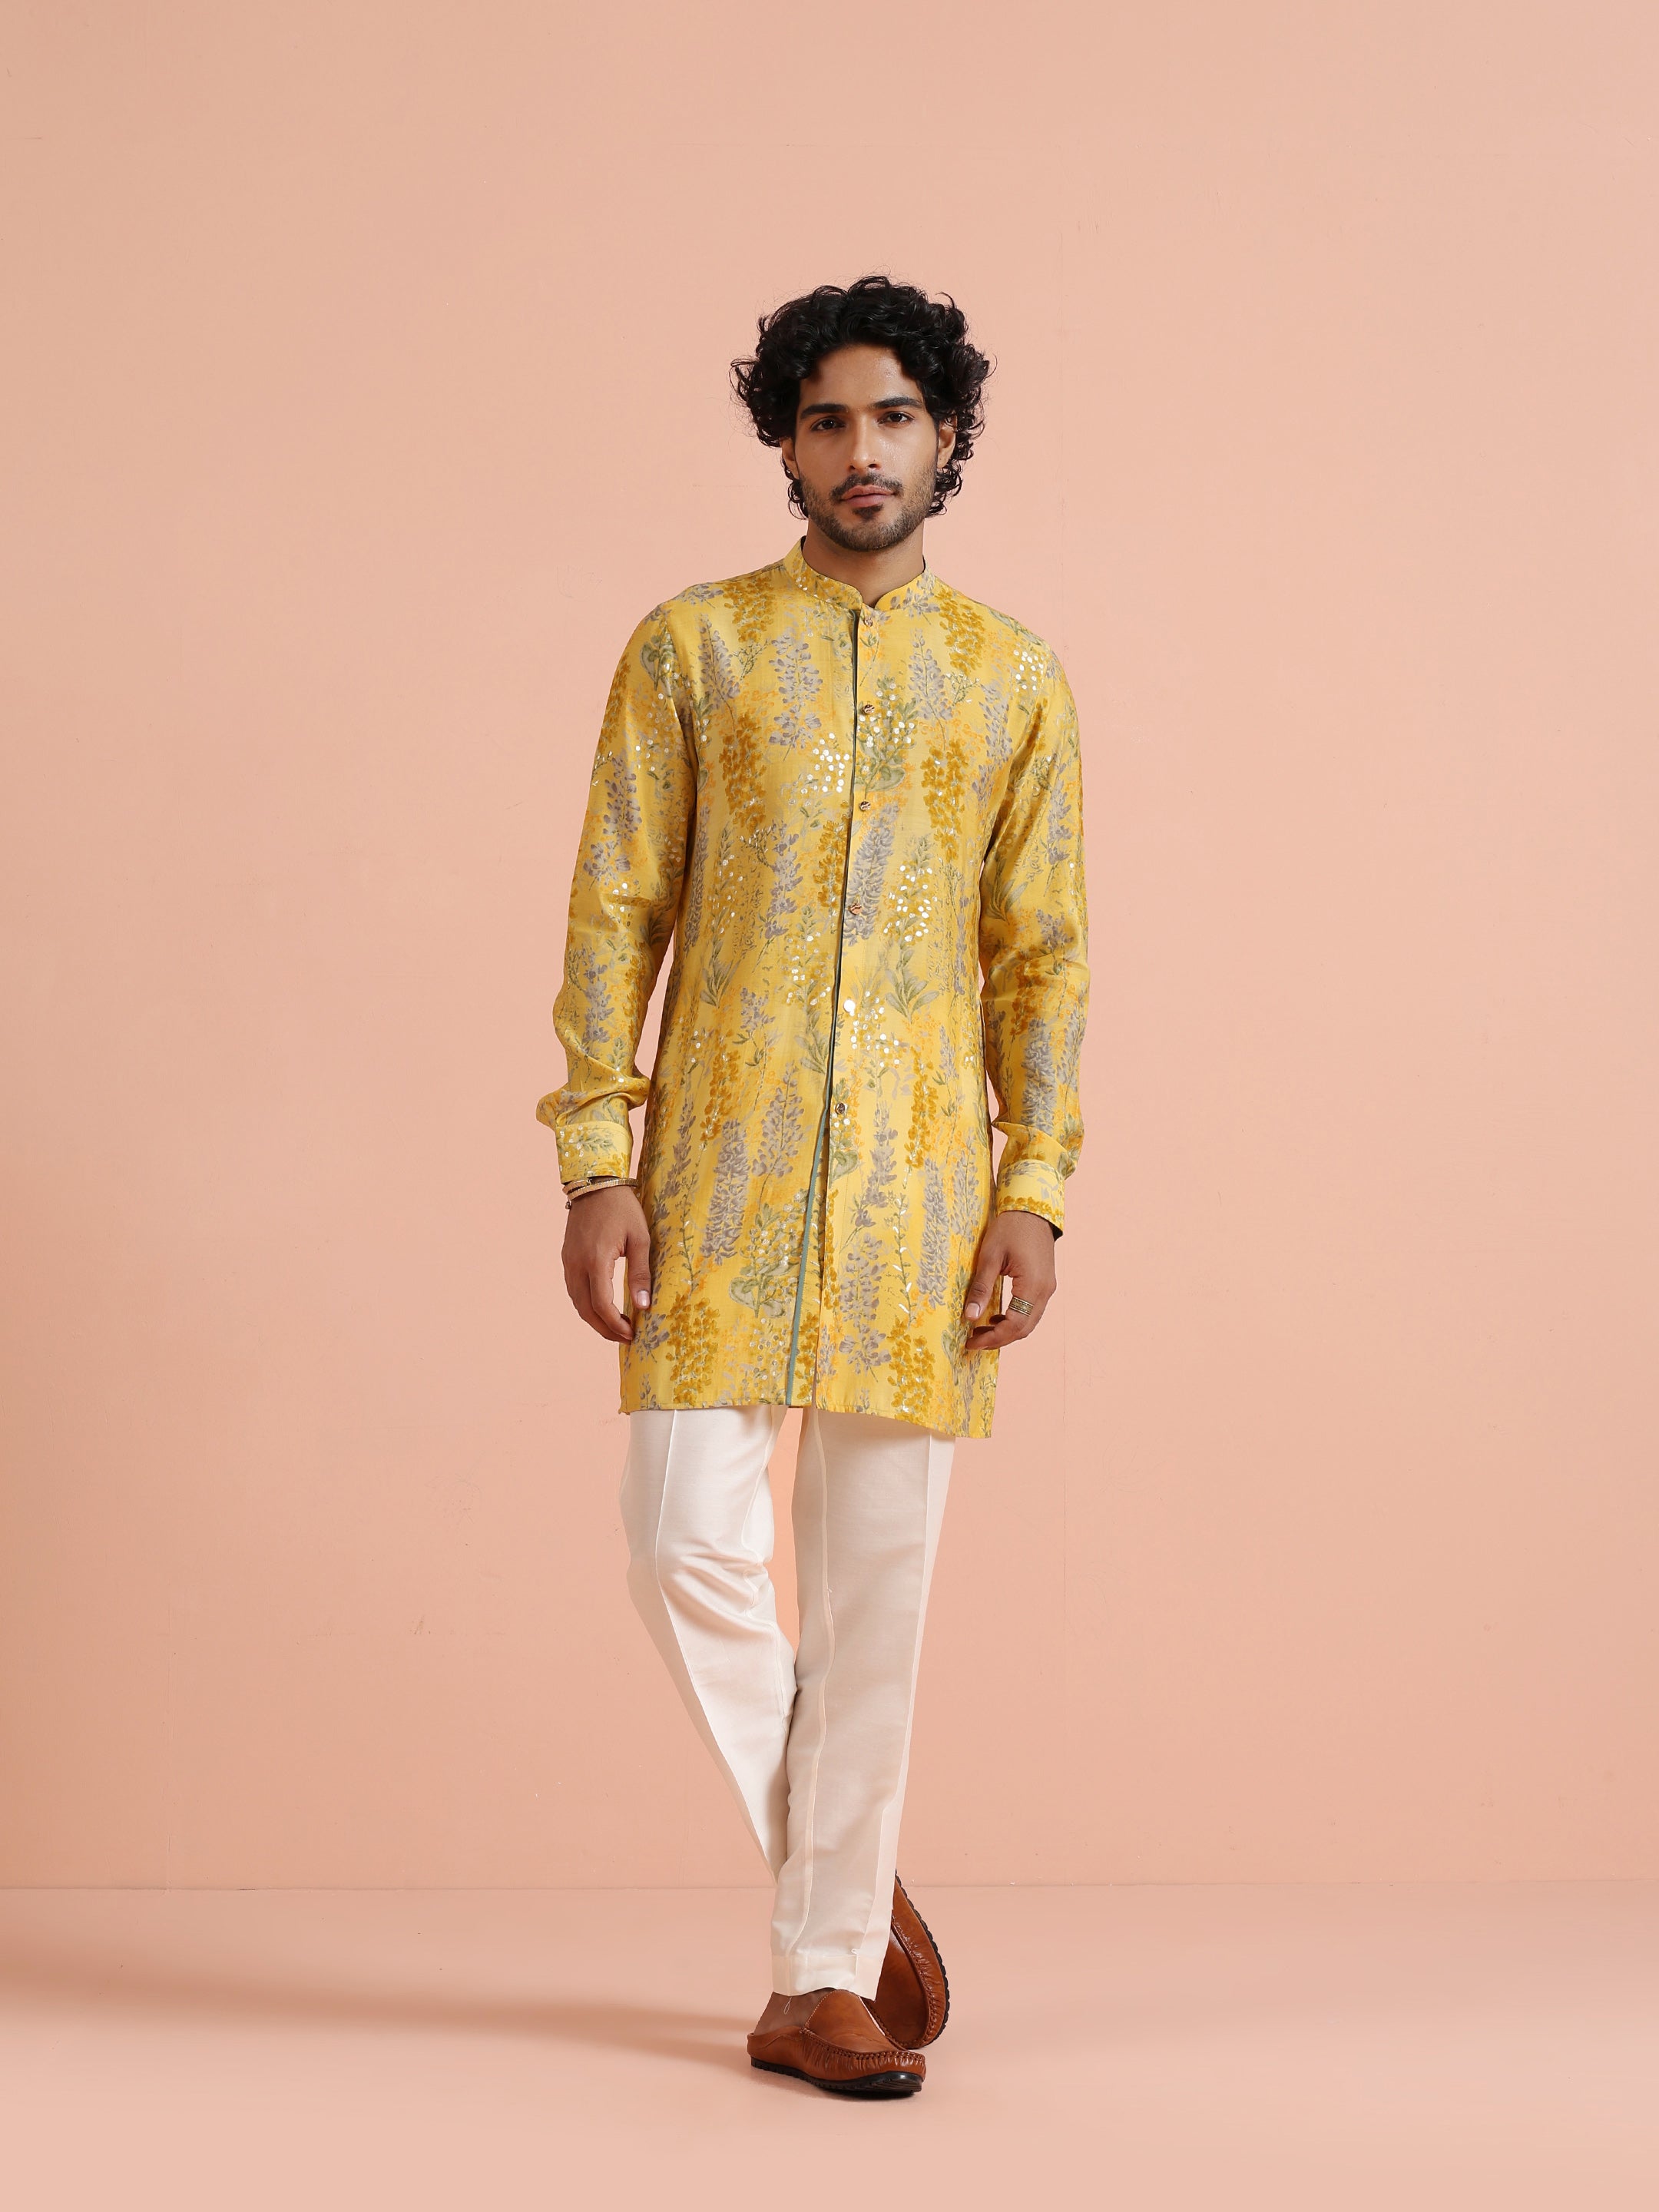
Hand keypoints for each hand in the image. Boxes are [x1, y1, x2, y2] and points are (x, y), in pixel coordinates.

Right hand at [562, 1186, 652, 1343]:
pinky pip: (573, 1289)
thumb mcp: (640, 1238)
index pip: (601, 1305)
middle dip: (605, 1329)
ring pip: (576, 1302)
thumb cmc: (622, 1208)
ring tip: (615, 1327)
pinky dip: (586, 1305)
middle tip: (625, 1338)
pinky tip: (602, 1308)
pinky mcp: (567, 1257)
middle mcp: (576, 1264)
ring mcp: (568, 1261)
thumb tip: (644, 1306)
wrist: (595, 1182)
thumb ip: (641, 1273)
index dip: (615, 1325)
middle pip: (586, 1310)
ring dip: (594, 1319)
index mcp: (596, 1260)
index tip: (632, 1334)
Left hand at [962, 1208, 1056, 1352]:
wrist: (1032, 1209)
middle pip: (1024, 1329)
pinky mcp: (1045, 1284)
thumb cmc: (1010, 1228)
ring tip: (981, 1331)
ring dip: (1007, 1331)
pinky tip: (997, 1317)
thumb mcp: (990, 1256)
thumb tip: (969, 1317)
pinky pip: (1032, 1311)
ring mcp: (1048, 1288)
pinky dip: (1016, 1320)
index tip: (971, 1342)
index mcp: (1032, 1286)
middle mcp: (1045, 1291)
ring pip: (1029, 1322)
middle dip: (999, 1339)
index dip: (993, 1338)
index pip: (1014, 1325)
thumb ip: (980, 1288)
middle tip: (973, 1341)